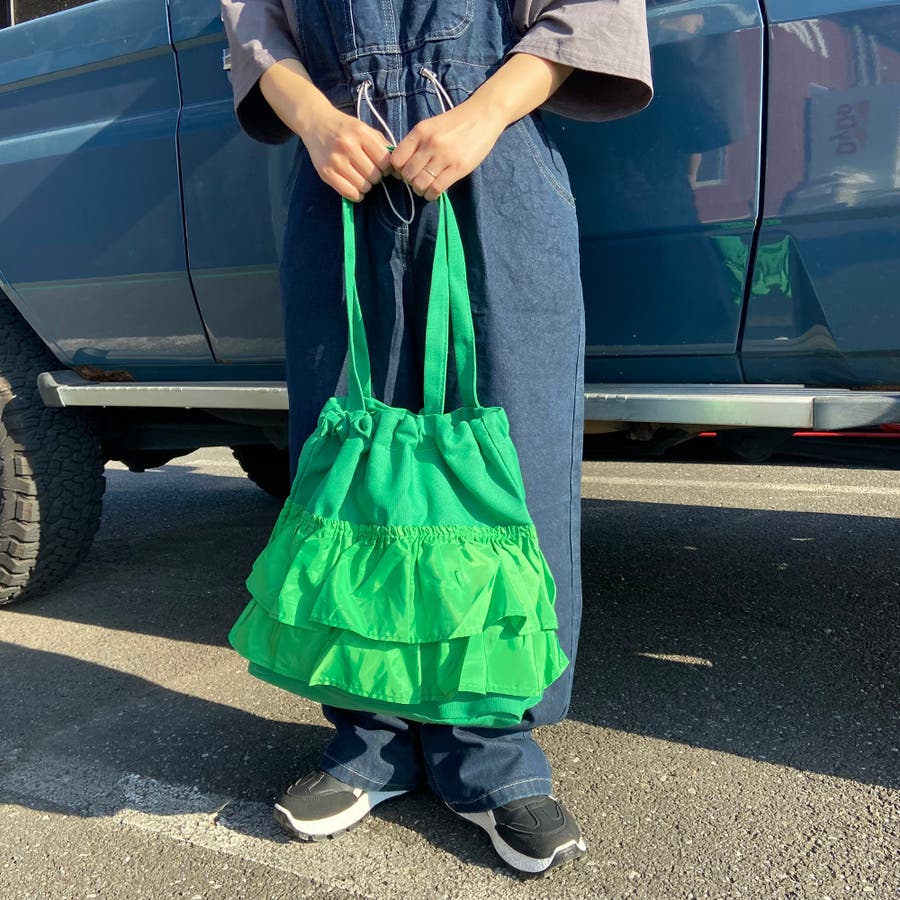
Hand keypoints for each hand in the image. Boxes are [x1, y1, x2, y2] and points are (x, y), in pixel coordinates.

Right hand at [298, 106, 392, 201]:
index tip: (382, 166)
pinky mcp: (326, 173)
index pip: (385, 162)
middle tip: (369, 171)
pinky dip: (356, 194)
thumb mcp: (365, 129)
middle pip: (375, 176)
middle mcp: (348, 146)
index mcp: (361, 133)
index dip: (387, 168)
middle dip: (376, 176)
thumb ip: (382, 145)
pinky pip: (349, 193)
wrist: (316, 123)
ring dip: (366, 185)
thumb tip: (398, 168)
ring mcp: (336, 160)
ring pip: (363, 186)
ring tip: (361, 177)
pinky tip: (355, 186)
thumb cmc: (345, 128)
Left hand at [390, 100, 506, 201]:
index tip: (406, 171)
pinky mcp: (458, 168)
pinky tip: (434, 192)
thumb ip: (416, 142)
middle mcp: (430, 144)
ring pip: (420, 184)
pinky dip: (431, 195)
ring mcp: (444, 156)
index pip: (397, 159)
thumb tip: (402, 165)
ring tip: (425, 187)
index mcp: (420, 132)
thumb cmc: (455, 122)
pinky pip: (436, 189)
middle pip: (408, 174)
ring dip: (420, 190)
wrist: (483, 115)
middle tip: (418, 180)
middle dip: (410, 181)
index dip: (399, 170)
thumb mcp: (430, 126)